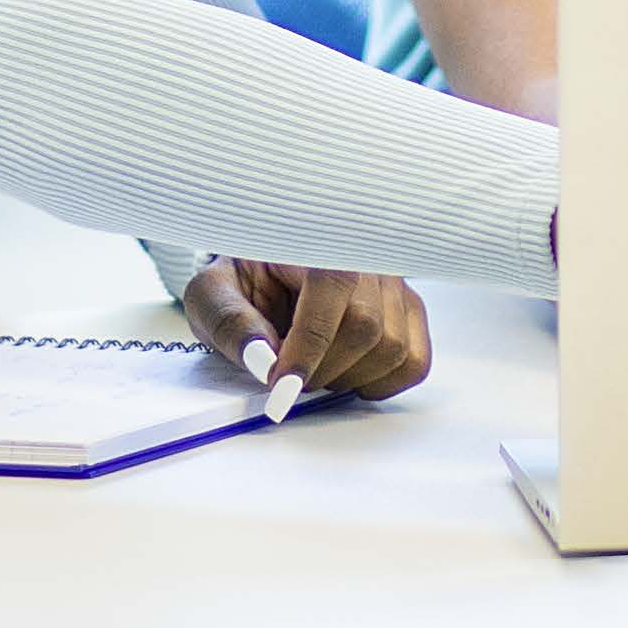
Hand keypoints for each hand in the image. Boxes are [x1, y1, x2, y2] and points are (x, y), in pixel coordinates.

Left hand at [177, 261, 432, 403]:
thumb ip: (229, 322)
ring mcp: (394, 283)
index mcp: (316, 240)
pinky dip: (380, 383)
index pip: (331, 289)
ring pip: (392, 348)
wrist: (263, 271)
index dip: (308, 347)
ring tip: (314, 368)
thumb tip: (263, 360)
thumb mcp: (213, 294)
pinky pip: (414, 362)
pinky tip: (347, 373)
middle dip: (321, 368)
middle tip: (287, 376)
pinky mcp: (409, 310)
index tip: (281, 387)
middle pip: (365, 326)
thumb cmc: (240, 281)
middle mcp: (366, 255)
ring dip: (348, 378)